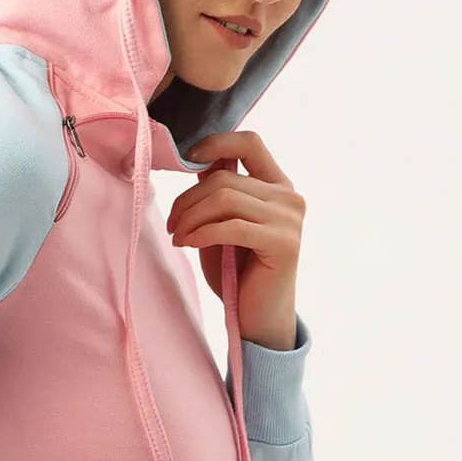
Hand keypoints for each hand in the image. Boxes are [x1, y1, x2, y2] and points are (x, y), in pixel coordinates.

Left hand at [166, 130, 304, 350]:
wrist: (258, 318)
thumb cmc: (237, 274)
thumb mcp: (223, 224)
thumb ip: (219, 192)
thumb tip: (199, 161)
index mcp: (278, 185)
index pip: (250, 142)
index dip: (215, 143)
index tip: (187, 161)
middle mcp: (289, 197)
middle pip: (225, 177)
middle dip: (188, 199)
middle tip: (172, 225)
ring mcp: (289, 219)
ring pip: (224, 198)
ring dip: (191, 218)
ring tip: (179, 237)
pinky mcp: (283, 243)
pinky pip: (231, 226)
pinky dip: (202, 233)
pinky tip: (189, 244)